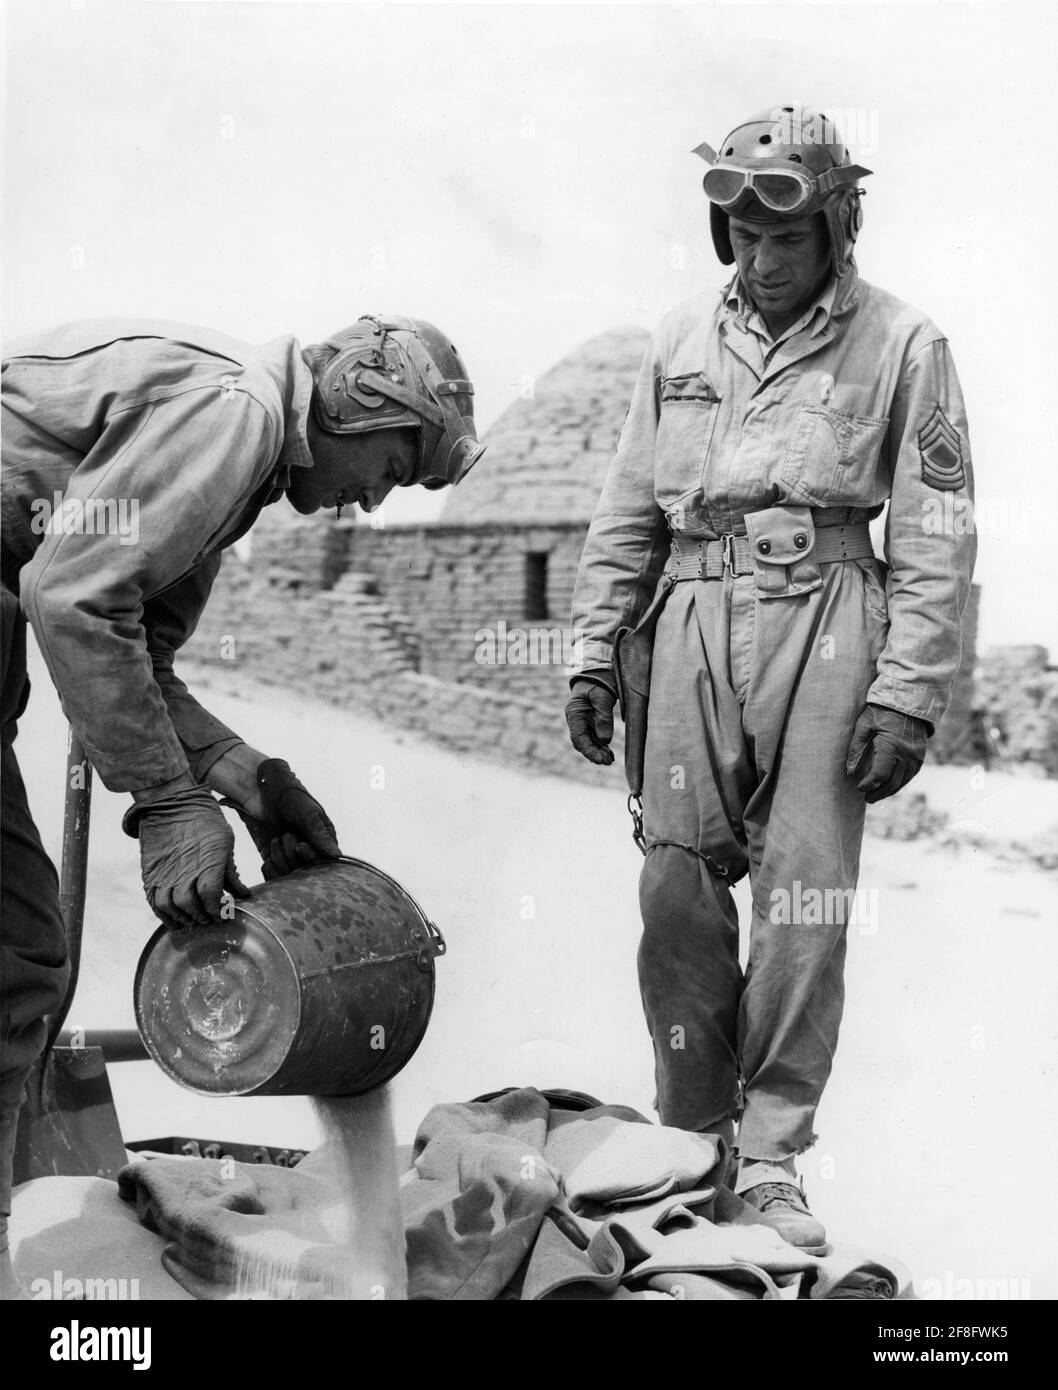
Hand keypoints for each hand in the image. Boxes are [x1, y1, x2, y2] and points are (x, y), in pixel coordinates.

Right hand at [123, 785, 249, 928]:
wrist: (172, 803)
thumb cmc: (205, 821)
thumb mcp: (226, 842)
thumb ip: (231, 872)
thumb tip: (244, 894)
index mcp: (207, 863)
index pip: (211, 897)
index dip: (217, 910)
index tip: (223, 913)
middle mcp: (183, 871)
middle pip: (190, 905)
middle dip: (202, 916)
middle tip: (209, 918)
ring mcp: (163, 873)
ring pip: (170, 907)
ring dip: (183, 918)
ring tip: (193, 919)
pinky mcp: (149, 874)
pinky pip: (153, 901)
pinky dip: (163, 914)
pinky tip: (174, 917)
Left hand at [234, 758, 341, 879]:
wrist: (263, 794)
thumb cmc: (292, 800)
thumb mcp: (308, 816)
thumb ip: (320, 837)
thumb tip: (337, 856)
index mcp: (324, 842)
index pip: (323, 863)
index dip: (310, 858)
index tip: (300, 845)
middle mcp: (310, 853)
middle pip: (306, 872)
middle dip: (293, 854)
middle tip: (287, 834)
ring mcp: (292, 859)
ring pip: (289, 875)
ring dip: (280, 855)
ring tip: (276, 838)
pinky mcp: (276, 863)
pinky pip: (274, 878)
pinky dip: (270, 866)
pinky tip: (269, 852)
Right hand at [565, 673, 616, 765]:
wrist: (598, 670)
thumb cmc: (599, 681)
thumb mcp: (602, 697)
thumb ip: (603, 718)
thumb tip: (605, 740)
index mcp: (574, 713)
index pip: (578, 738)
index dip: (589, 751)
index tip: (601, 759)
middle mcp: (576, 719)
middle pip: (582, 742)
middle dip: (594, 754)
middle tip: (608, 761)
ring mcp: (583, 720)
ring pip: (588, 741)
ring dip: (598, 751)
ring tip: (610, 759)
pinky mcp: (591, 720)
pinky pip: (594, 737)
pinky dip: (600, 745)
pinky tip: (608, 752)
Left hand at [845, 703, 930, 803]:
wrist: (908, 700)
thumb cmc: (881, 710)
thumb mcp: (864, 725)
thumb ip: (856, 748)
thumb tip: (849, 771)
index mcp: (891, 746)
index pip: (879, 774)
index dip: (869, 784)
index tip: (859, 787)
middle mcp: (906, 754)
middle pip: (892, 782)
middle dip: (878, 792)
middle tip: (866, 798)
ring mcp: (916, 755)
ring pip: (903, 781)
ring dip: (889, 791)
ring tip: (876, 795)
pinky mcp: (921, 755)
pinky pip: (910, 775)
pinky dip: (900, 783)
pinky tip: (890, 786)